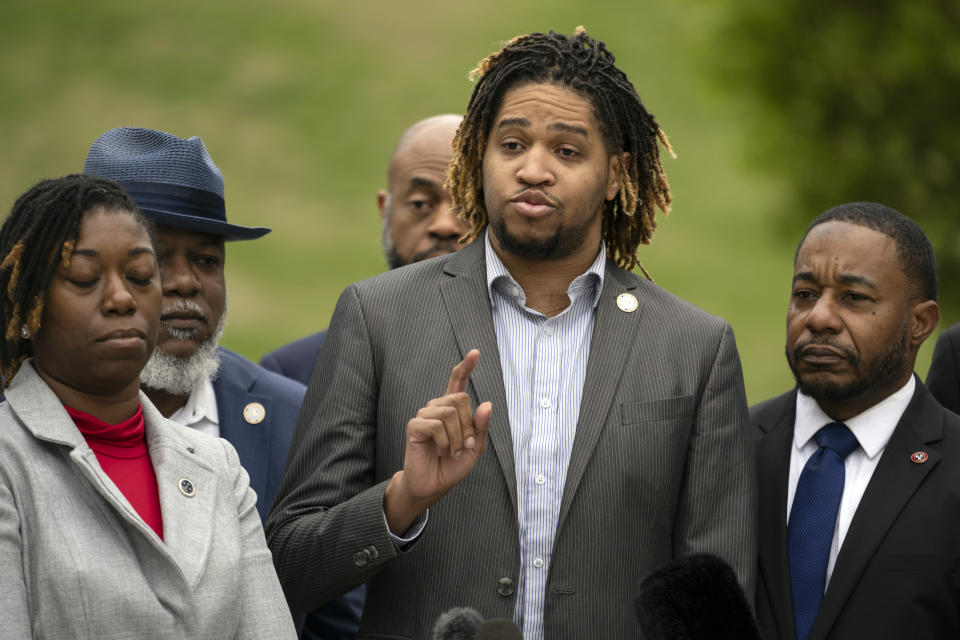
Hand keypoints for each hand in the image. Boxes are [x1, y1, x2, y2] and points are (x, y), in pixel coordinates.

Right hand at [384, 349, 491, 534]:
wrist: (433, 485)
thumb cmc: (452, 466)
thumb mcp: (475, 447)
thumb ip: (481, 427)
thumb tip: (486, 404)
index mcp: (452, 410)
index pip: (457, 381)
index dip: (466, 366)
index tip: (475, 352)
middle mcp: (437, 408)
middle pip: (460, 398)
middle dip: (468, 425)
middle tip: (465, 445)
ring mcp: (424, 415)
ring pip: (449, 412)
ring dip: (458, 437)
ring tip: (453, 451)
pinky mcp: (415, 426)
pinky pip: (437, 425)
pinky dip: (446, 442)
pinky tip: (443, 452)